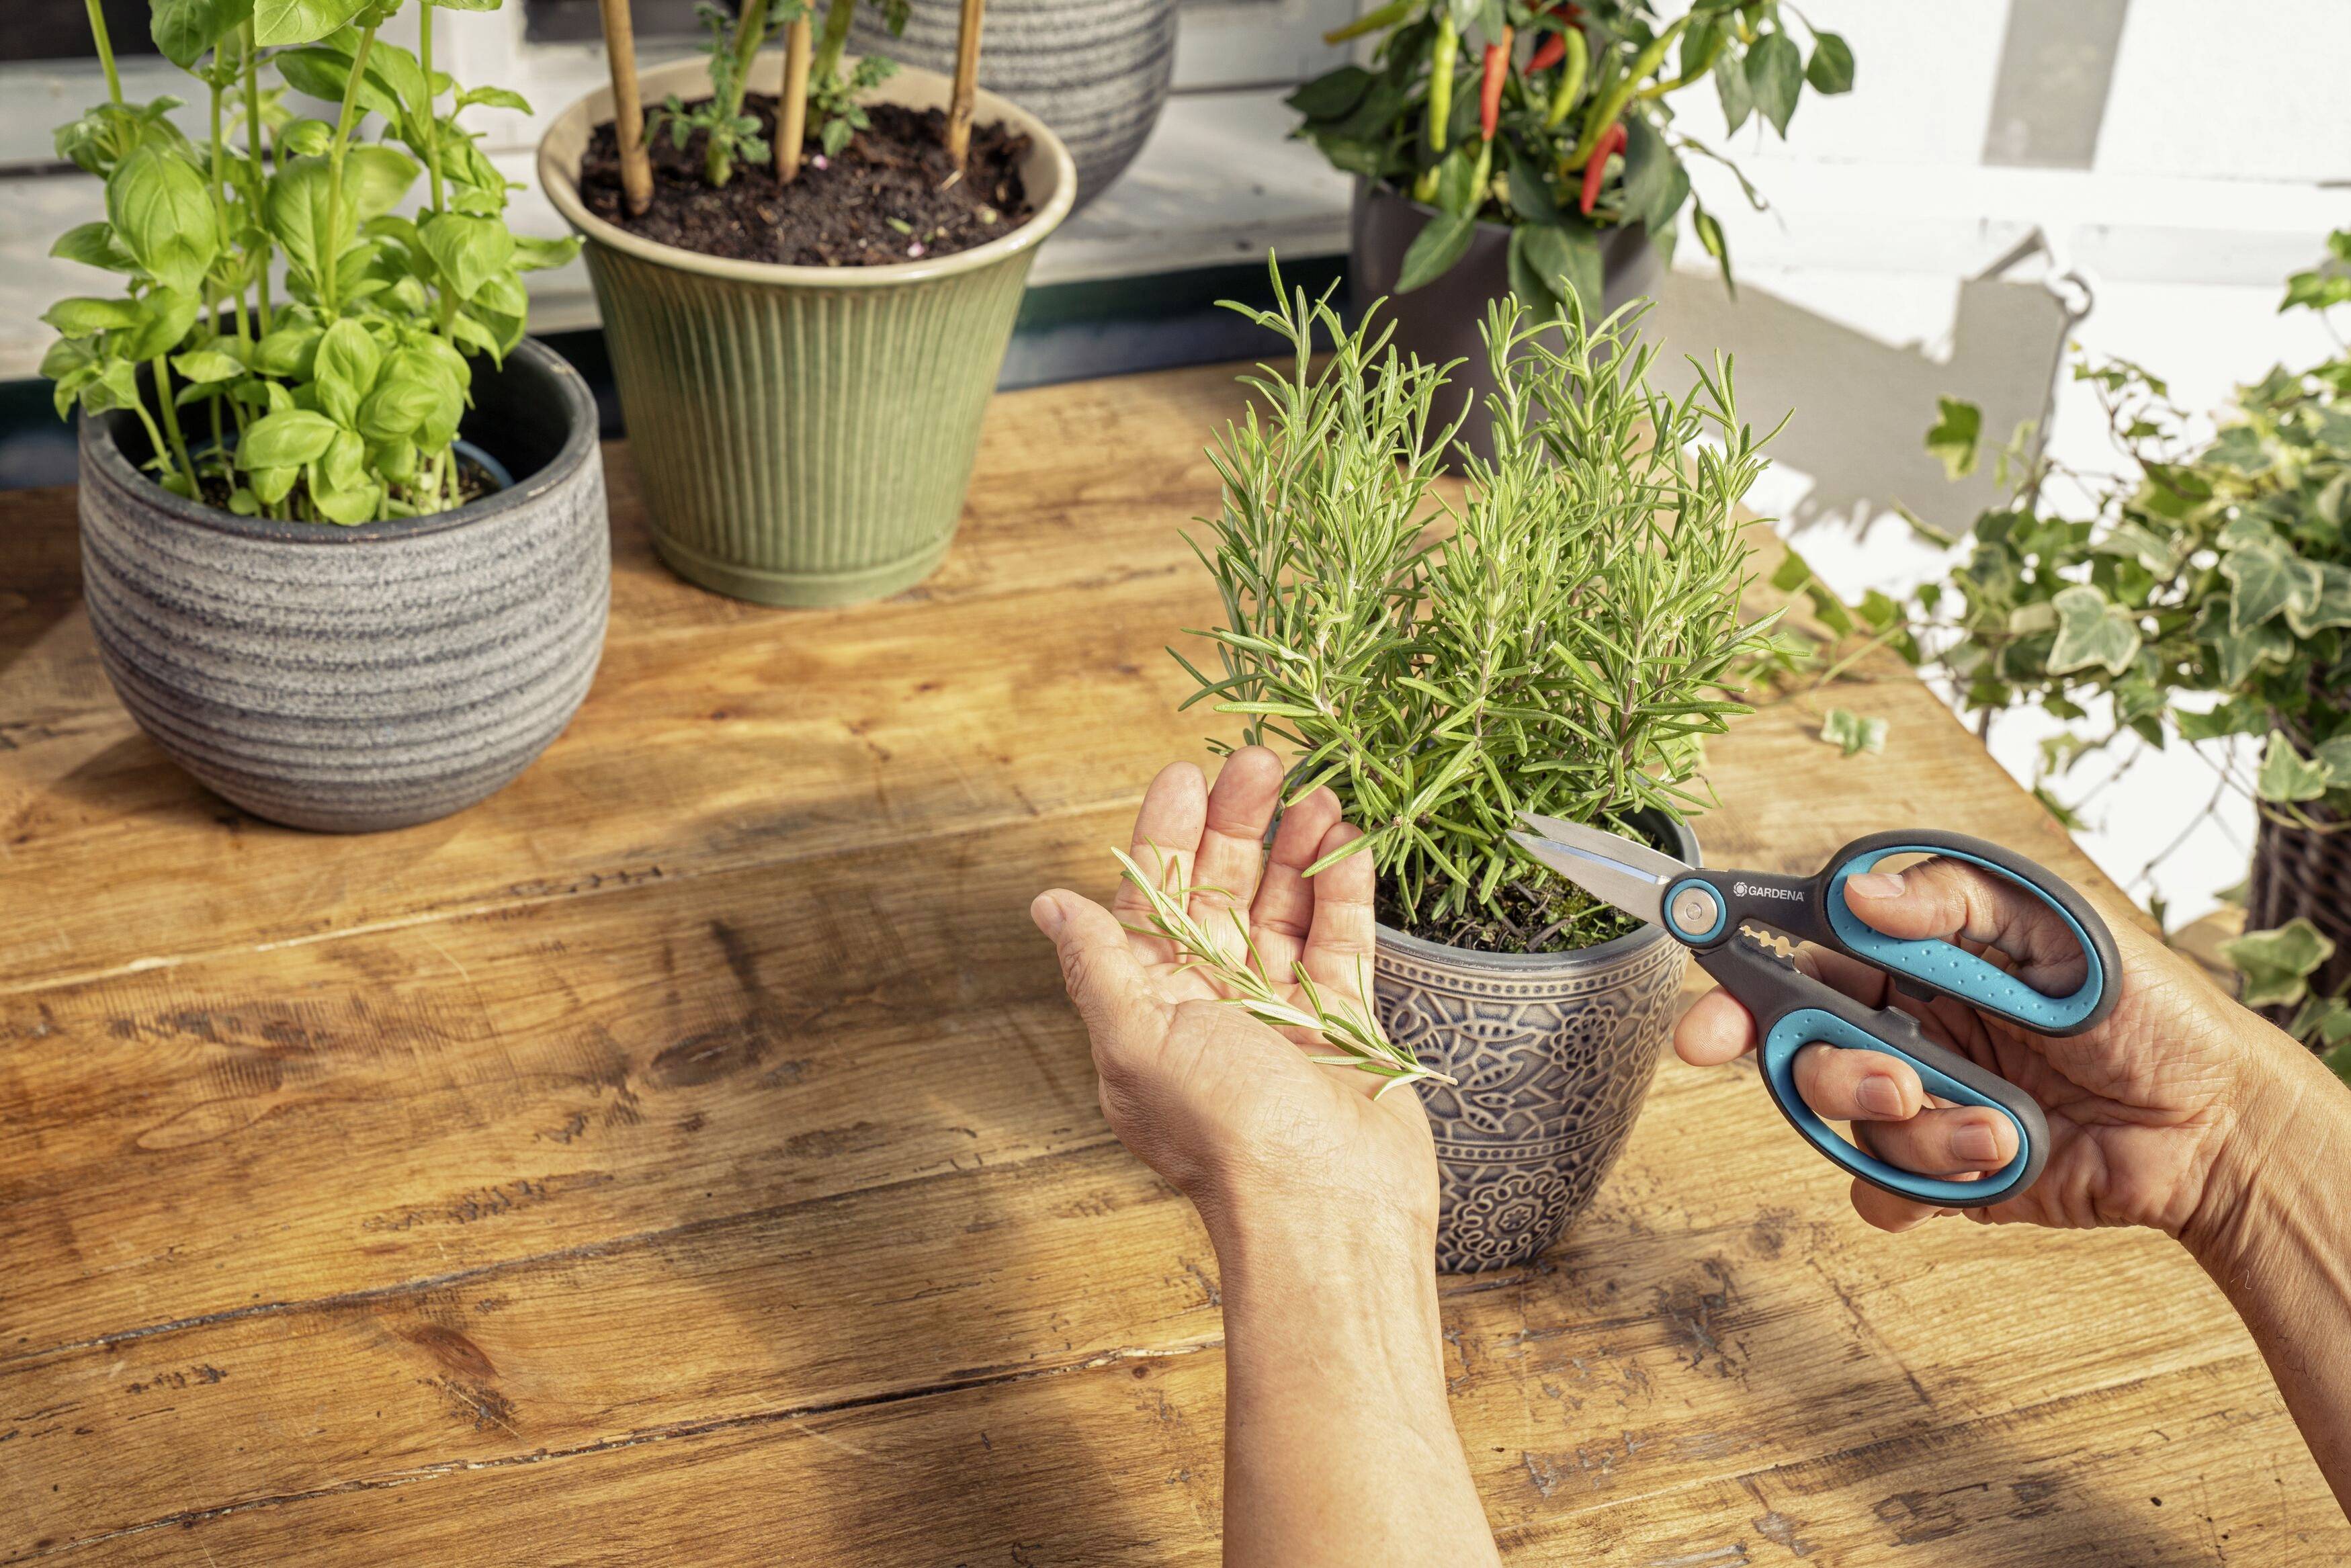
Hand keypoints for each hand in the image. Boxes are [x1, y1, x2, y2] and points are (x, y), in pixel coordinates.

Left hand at [1029, 746, 1436, 1241]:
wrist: (1327, 1211)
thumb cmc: (1227, 1133)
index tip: (1188, 775)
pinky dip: (1343, 891)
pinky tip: (1347, 839)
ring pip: (1283, 910)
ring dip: (1295, 848)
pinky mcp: (1343, 1025)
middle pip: (1221, 894)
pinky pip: (1340, 943)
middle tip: (1263, 759)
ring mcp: (1281, 1015)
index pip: (1155, 903)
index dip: (1167, 836)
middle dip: (1238, 825)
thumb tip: (1047, 903)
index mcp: (1153, 1010)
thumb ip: (1100, 964)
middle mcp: (1213, 1008)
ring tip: (1315, 790)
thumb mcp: (1140, 1040)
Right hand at [1675, 855, 2295, 1237]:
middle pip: (1796, 1041)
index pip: (1801, 947)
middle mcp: (1899, 1024)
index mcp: (1914, 956)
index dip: (1740, 962)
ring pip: (1844, 1118)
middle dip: (1807, 1063)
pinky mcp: (1939, 1169)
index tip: (1700, 977)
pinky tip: (1991, 1161)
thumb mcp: (2058, 928)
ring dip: (1912, 1124)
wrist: (2213, 1126)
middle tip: (1831, 1071)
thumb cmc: (2148, 1012)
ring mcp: (1915, 1099)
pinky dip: (1924, 1183)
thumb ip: (1953, 901)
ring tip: (1991, 1121)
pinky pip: (1879, 1186)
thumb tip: (1855, 896)